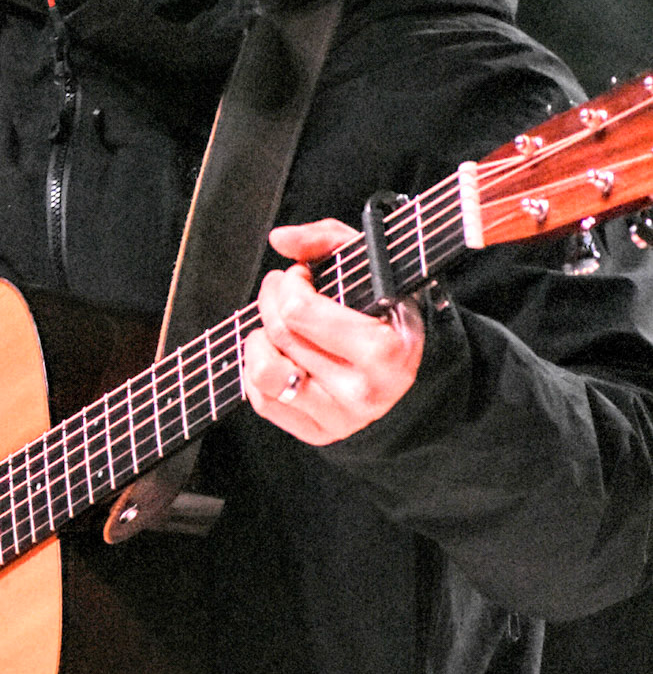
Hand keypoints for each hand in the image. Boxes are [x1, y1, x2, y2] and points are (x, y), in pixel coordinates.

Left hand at [243, 220, 424, 444]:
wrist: (416, 375)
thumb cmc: (390, 315)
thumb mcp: (374, 268)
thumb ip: (327, 241)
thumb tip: (281, 240)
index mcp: (384, 352)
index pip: (300, 311)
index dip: (290, 283)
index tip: (301, 274)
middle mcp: (362, 392)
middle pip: (280, 334)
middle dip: (271, 299)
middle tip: (281, 287)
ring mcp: (339, 418)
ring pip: (264, 374)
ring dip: (258, 341)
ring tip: (274, 325)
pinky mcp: (318, 434)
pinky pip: (262, 402)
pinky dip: (257, 372)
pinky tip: (278, 353)